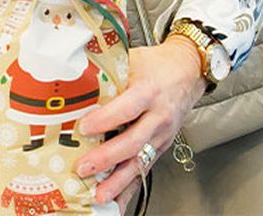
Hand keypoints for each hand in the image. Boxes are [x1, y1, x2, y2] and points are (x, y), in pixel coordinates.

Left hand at [74, 36, 206, 206]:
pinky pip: (146, 168)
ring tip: (100, 195)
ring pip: (141, 161)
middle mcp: (158, 116)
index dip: (106, 119)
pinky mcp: (162, 146)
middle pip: (133, 141)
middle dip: (107, 157)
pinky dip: (131, 186)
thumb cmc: (156, 64)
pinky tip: (118, 200)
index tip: (84, 128)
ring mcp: (162, 134)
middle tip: (84, 168)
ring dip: (119, 181)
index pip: (127, 108)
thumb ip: (109, 73)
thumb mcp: (133, 61)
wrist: (188, 70)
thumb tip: (74, 80)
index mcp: (149, 90)